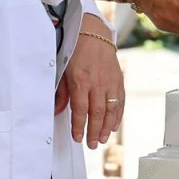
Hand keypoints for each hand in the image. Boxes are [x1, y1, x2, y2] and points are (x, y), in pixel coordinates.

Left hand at [58, 14, 123, 148]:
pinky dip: (118, 115)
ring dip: (107, 127)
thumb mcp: (63, 70)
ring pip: (111, 109)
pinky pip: (120, 101)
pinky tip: (114, 125)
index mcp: (81, 80)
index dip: (79, 126)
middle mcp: (98, 83)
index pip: (81, 109)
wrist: (94, 34)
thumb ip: (62, 92)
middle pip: (98, 112)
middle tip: (92, 144)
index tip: (77, 138)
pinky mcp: (119, 80)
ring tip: (103, 139)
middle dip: (95, 131)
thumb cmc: (76, 51)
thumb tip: (58, 111)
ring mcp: (110, 82)